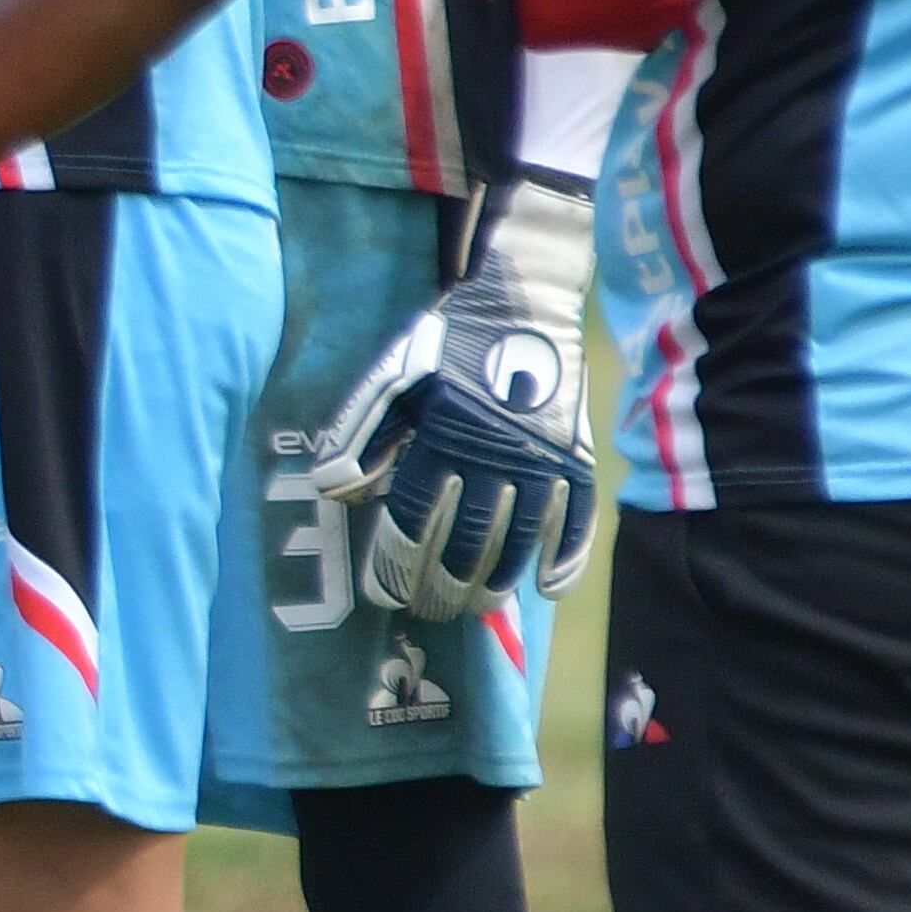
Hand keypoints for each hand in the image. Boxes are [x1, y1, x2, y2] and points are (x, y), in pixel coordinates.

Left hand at [310, 171, 599, 617]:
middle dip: (440, 587)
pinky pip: (577, 520)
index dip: (395, 568)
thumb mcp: (393, 378)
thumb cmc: (447, 343)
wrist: (522, 300)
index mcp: (440, 440)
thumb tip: (333, 491)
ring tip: (471, 606)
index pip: (412, 524)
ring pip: (517, 542)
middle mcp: (493, 459)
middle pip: (465, 546)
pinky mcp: (576, 458)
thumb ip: (363, 436)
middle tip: (425, 610)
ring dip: (492, 582)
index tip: (383, 594)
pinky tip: (546, 588)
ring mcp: (540, 462)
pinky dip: (564, 557)